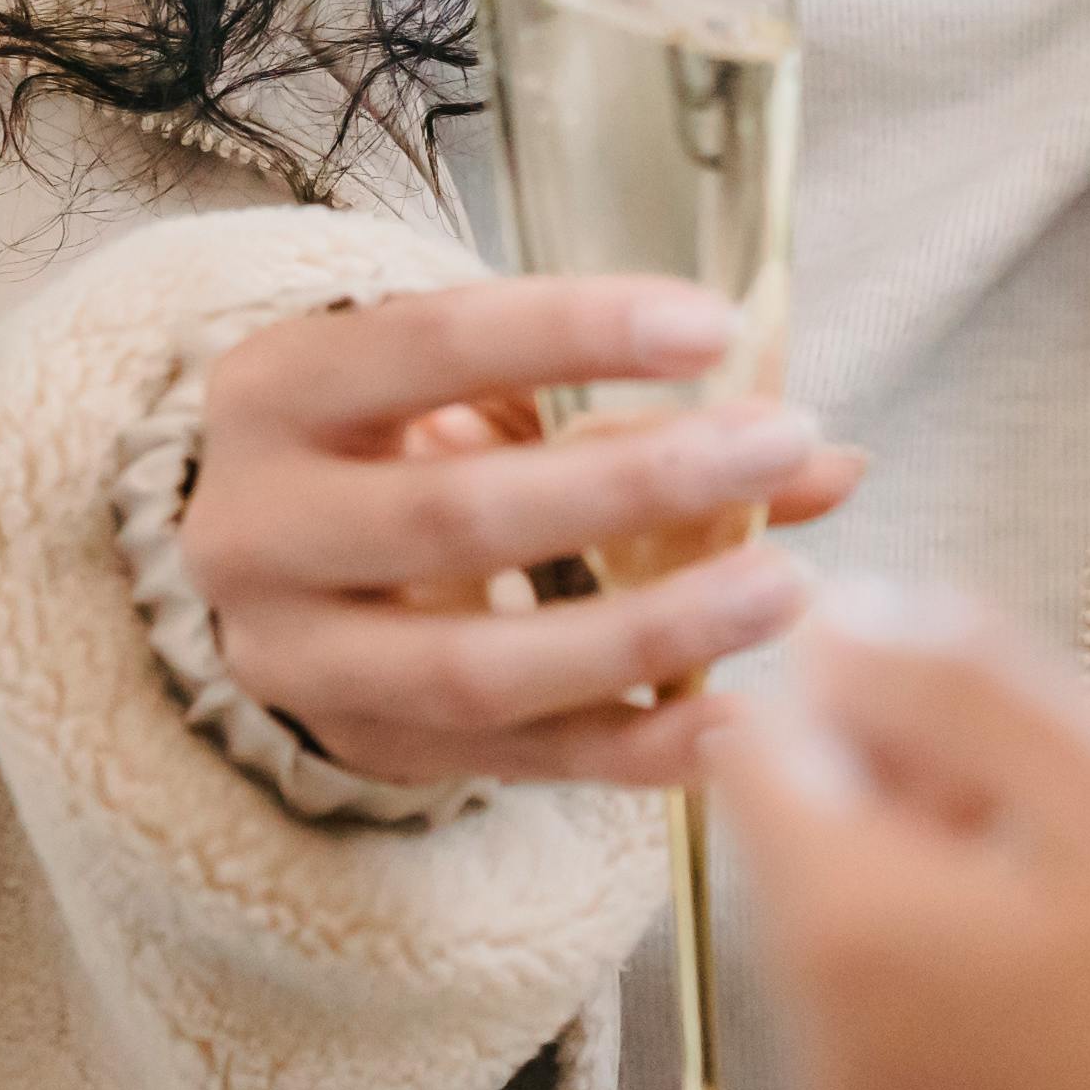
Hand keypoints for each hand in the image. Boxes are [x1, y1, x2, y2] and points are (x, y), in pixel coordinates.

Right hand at [181, 278, 864, 791]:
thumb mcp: (473, 393)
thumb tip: (829, 462)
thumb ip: (633, 416)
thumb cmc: (400, 445)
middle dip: (633, 485)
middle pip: (456, 515)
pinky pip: (516, 763)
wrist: (273, 570)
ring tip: (784, 588)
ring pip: (479, 669)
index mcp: (280, 393)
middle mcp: (260, 531)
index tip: (713, 326)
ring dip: (648, 632)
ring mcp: (301, 662)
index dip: (572, 331)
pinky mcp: (367, 752)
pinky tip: (735, 723)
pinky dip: (633, 750)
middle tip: (780, 442)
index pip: (427, 344)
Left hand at [715, 594, 1089, 1089]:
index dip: (866, 703)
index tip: (993, 706)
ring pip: (898, 1015)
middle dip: (933, 825)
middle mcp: (848, 1083)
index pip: (768, 766)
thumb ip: (964, 695)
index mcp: (862, 944)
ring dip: (983, 946)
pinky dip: (1025, 1076)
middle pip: (832, 896)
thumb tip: (841, 626)